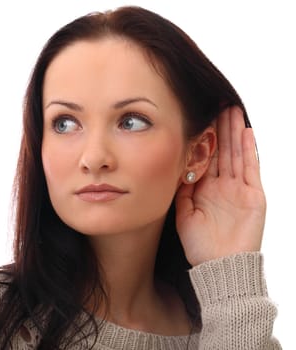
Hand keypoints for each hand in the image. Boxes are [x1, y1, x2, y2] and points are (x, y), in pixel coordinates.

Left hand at [175, 107, 265, 265]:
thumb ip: (181, 192)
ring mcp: (239, 190)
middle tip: (218, 104)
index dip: (203, 139)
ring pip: (236, 154)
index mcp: (205, 190)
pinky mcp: (254, 196)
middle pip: (222, 150)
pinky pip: (251, 168)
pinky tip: (246, 132)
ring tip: (232, 110)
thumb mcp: (183, 215)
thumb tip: (174, 170)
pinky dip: (249, 150)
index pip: (205, 158)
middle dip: (220, 128)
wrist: (220, 266)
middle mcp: (223, 186)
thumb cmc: (200, 246)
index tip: (198, 118)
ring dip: (234, 132)